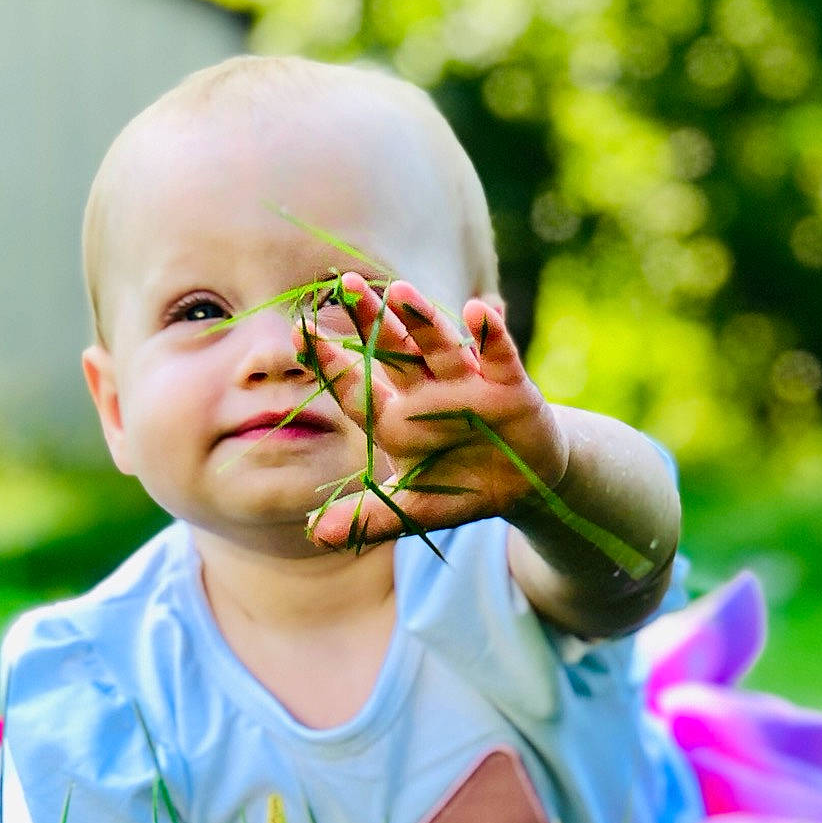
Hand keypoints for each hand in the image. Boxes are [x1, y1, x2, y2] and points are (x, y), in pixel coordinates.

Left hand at [300, 274, 569, 548]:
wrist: (523, 485)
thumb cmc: (461, 488)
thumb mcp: (415, 509)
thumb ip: (369, 520)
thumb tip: (316, 536)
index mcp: (395, 419)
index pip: (356, 387)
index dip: (329, 362)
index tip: (298, 332)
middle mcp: (425, 391)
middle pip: (394, 350)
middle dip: (373, 320)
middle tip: (347, 286)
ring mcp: (466, 383)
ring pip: (440, 346)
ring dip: (423, 319)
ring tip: (402, 291)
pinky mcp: (508, 385)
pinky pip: (497, 355)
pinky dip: (491, 335)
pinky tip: (478, 311)